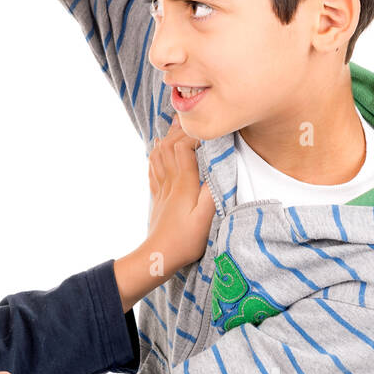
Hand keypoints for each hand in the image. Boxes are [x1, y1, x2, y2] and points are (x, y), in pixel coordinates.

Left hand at [145, 115, 215, 271]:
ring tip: (175, 124)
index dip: (195, 134)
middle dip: (180, 129)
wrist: (158, 257)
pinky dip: (155, 154)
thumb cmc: (186, 239)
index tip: (211, 128)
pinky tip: (156, 148)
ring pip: (158, 154)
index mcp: (183, 183)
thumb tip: (220, 165)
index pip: (184, 147)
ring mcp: (161, 188)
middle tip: (192, 116)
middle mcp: (169, 181)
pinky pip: (153, 168)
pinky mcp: (157, 197)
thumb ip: (213, 190)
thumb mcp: (206, 216)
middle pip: (169, 145)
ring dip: (167, 137)